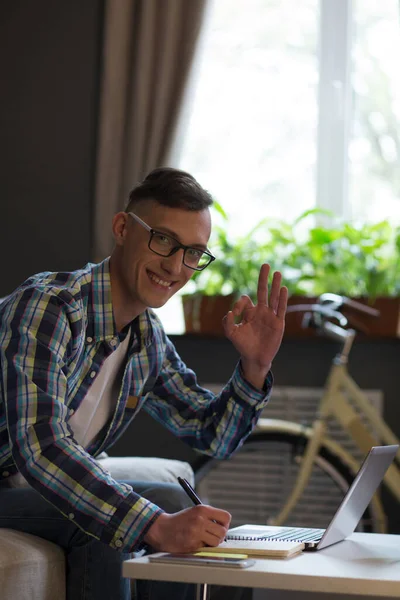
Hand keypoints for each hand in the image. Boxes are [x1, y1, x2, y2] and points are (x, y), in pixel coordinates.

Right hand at [144, 505, 230, 552]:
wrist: (162, 529)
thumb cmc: (180, 521)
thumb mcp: (195, 512)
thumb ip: (209, 516)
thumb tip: (225, 527)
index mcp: (202, 509)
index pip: (226, 517)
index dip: (225, 524)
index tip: (220, 527)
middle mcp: (200, 519)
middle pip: (223, 531)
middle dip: (220, 536)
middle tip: (212, 536)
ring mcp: (196, 532)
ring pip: (216, 542)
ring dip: (212, 543)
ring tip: (204, 540)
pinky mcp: (192, 544)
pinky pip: (205, 548)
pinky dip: (202, 547)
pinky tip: (194, 542)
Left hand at [223, 264, 287, 388]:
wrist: (255, 358)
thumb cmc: (243, 345)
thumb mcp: (232, 334)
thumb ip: (228, 323)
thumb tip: (230, 311)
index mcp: (249, 312)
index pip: (246, 300)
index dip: (240, 303)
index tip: (236, 312)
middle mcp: (260, 311)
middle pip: (262, 291)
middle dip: (263, 278)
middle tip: (265, 265)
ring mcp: (270, 316)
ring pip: (274, 297)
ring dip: (275, 285)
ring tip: (277, 273)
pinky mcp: (278, 323)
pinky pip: (281, 308)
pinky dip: (282, 299)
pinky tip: (283, 288)